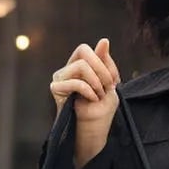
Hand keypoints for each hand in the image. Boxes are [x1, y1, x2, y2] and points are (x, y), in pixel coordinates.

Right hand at [49, 39, 120, 168]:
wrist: (94, 128)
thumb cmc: (102, 106)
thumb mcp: (110, 81)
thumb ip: (106, 61)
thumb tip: (103, 40)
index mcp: (79, 64)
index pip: (86, 49)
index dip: (101, 61)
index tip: (112, 80)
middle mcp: (67, 69)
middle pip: (82, 50)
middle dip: (100, 68)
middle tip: (107, 86)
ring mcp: (60, 78)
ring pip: (80, 66)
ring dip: (96, 82)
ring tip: (99, 95)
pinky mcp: (56, 89)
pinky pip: (75, 82)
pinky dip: (88, 90)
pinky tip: (92, 99)